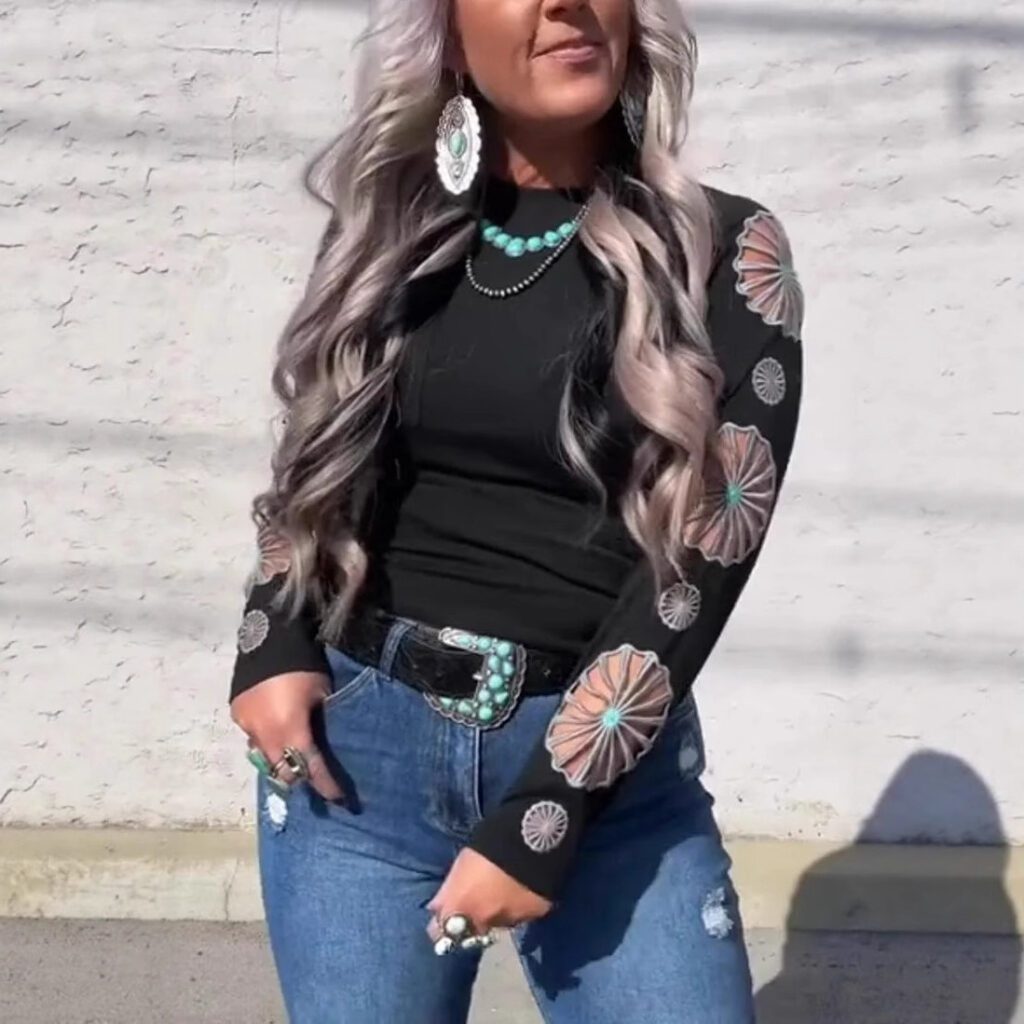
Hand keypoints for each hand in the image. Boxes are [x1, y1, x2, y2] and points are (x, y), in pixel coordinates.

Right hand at [229, 671, 343, 801]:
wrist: (269, 638)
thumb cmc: (304, 666)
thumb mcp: (322, 694)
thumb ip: (323, 722)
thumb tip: (328, 740)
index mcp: (290, 730)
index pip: (309, 768)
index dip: (325, 785)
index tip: (337, 799)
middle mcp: (265, 735)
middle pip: (282, 771)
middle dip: (299, 778)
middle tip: (314, 779)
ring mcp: (247, 725)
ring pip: (264, 757)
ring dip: (280, 761)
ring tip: (294, 758)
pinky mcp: (237, 714)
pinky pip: (254, 737)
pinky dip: (267, 739)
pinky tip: (276, 732)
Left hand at [427, 848, 551, 940]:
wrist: (529, 836)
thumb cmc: (487, 843)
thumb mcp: (461, 865)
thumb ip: (450, 891)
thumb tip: (440, 905)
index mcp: (458, 906)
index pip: (438, 932)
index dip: (441, 923)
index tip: (444, 917)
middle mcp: (482, 921)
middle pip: (471, 933)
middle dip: (470, 923)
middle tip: (476, 906)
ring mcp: (509, 920)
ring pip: (498, 924)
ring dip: (497, 914)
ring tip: (503, 892)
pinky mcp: (533, 916)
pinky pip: (523, 915)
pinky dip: (520, 906)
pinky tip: (524, 889)